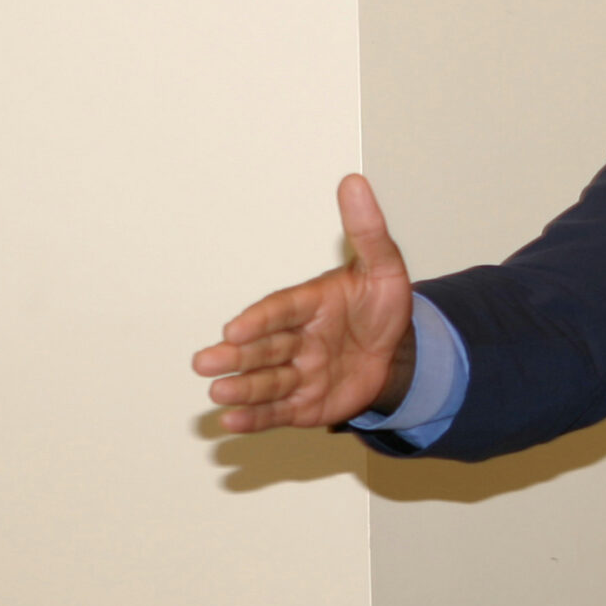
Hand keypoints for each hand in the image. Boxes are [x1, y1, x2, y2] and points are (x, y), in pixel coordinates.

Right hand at [193, 174, 416, 432]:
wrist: (399, 352)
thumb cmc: (381, 307)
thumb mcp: (385, 267)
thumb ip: (367, 231)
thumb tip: (354, 182)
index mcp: (309, 304)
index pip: (282, 310)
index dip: (261, 320)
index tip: (235, 328)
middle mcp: (296, 338)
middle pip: (265, 348)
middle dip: (237, 355)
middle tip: (205, 362)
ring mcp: (298, 372)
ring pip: (267, 381)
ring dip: (242, 388)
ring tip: (219, 394)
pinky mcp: (303, 403)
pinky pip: (278, 411)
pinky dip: (256, 418)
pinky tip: (232, 423)